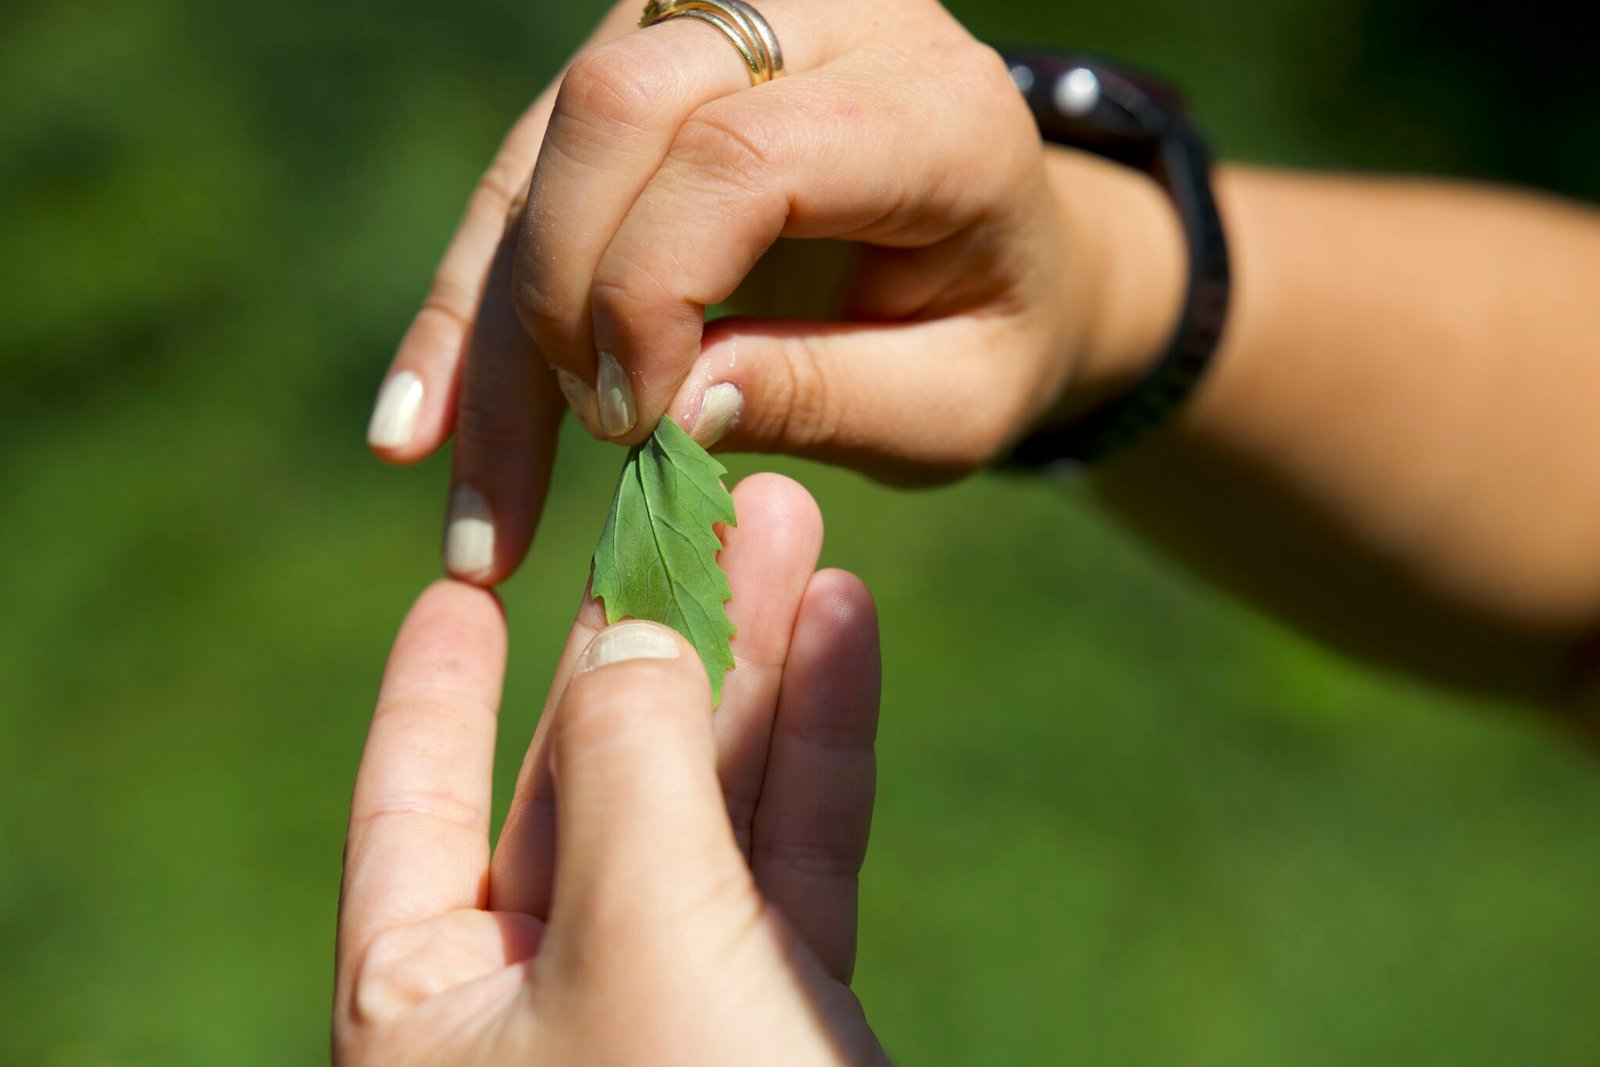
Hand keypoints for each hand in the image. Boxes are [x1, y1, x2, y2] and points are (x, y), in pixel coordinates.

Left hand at [334, 475, 887, 1064]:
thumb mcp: (632, 929)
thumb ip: (624, 766)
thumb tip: (632, 640)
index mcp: (424, 1001)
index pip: (408, 805)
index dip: (434, 689)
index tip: (458, 588)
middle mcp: (532, 1001)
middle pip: (586, 774)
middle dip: (650, 632)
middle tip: (697, 501)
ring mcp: (661, 1006)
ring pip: (706, 805)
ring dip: (755, 667)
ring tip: (795, 528)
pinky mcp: (771, 1019)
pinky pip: (789, 864)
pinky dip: (817, 755)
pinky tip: (842, 636)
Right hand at [366, 0, 1182, 583]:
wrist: (1000, 253)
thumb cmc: (989, 333)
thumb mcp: (956, 402)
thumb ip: (828, 397)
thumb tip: (657, 411)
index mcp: (930, 102)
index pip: (745, 155)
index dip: (653, 291)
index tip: (633, 429)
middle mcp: (822, 19)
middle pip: (618, 108)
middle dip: (554, 295)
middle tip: (562, 450)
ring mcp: (722, 23)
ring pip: (549, 138)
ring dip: (485, 318)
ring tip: (441, 473)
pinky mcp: (649, 62)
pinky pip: (529, 166)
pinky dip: (475, 298)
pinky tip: (421, 418)